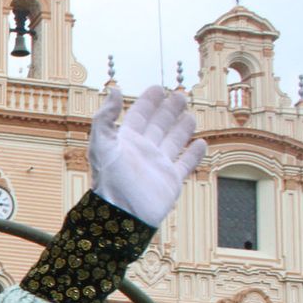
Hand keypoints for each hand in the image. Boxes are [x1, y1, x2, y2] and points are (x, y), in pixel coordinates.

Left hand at [89, 85, 205, 227]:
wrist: (122, 215)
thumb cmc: (109, 181)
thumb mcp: (102, 144)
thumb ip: (105, 117)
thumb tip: (114, 90)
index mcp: (126, 141)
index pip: (139, 115)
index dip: (148, 102)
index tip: (158, 88)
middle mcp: (143, 151)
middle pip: (159, 125)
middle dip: (169, 110)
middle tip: (180, 95)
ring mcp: (158, 165)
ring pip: (173, 142)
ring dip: (181, 128)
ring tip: (190, 115)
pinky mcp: (171, 181)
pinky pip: (185, 164)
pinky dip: (193, 154)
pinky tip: (201, 143)